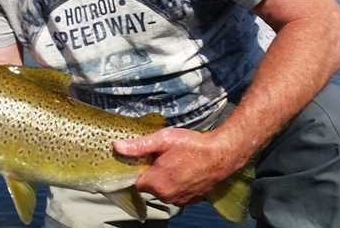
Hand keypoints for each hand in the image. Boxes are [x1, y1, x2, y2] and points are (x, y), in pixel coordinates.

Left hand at [113, 127, 245, 205]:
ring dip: (165, 179)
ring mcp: (180, 199)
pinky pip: (177, 193)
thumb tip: (117, 147)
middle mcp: (166, 195)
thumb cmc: (193, 145)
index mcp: (156, 182)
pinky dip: (177, 184)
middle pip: (149, 186)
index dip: (138, 168)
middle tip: (162, 156)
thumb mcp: (163, 139)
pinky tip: (184, 170)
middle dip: (152, 172)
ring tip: (175, 162)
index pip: (135, 180)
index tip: (144, 159)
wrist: (222, 154)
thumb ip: (139, 146)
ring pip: (163, 190)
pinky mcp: (191, 199)